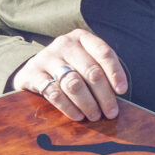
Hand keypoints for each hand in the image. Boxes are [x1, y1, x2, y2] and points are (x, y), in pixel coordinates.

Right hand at [10, 29, 130, 121]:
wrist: (33, 70)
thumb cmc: (68, 68)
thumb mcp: (83, 61)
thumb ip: (99, 72)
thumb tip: (117, 96)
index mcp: (81, 38)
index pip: (103, 52)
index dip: (115, 72)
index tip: (122, 90)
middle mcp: (64, 44)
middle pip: (91, 71)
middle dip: (104, 95)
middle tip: (111, 113)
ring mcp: (47, 57)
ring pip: (74, 84)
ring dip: (88, 104)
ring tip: (95, 116)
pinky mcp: (33, 73)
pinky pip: (55, 93)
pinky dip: (69, 107)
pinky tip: (78, 116)